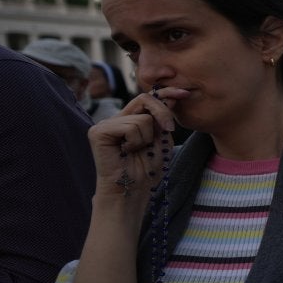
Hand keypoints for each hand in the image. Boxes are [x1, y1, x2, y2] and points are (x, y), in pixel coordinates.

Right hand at [90, 88, 186, 202]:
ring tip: (137, 151)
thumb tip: (170, 96)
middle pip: (145, 100)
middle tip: (167, 131)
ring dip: (147, 138)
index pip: (148, 98)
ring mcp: (105, 124)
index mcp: (131, 118)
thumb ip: (163, 119)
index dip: (166, 93)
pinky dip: (136, 142)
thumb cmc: (147, 169)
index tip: (184, 93)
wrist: (133, 189)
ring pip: (142, 118)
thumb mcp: (162, 139)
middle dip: (163, 115)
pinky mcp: (98, 131)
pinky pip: (130, 126)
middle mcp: (117, 118)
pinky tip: (126, 152)